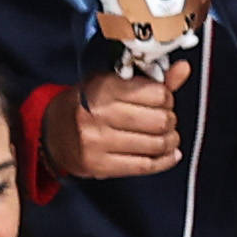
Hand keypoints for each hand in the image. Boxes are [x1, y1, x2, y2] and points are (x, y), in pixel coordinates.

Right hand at [47, 63, 185, 181]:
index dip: (168, 97)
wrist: (52, 132)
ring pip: (156, 144)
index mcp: (103, 89)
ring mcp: (98, 143)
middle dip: (170, 120)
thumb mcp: (113, 83)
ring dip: (169, 141)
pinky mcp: (100, 167)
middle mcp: (99, 115)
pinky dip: (164, 161)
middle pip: (160, 121)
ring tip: (167, 138)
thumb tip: (183, 69)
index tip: (164, 100)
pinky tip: (169, 155)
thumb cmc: (86, 104)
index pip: (157, 94)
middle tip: (165, 120)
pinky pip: (144, 166)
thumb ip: (150, 79)